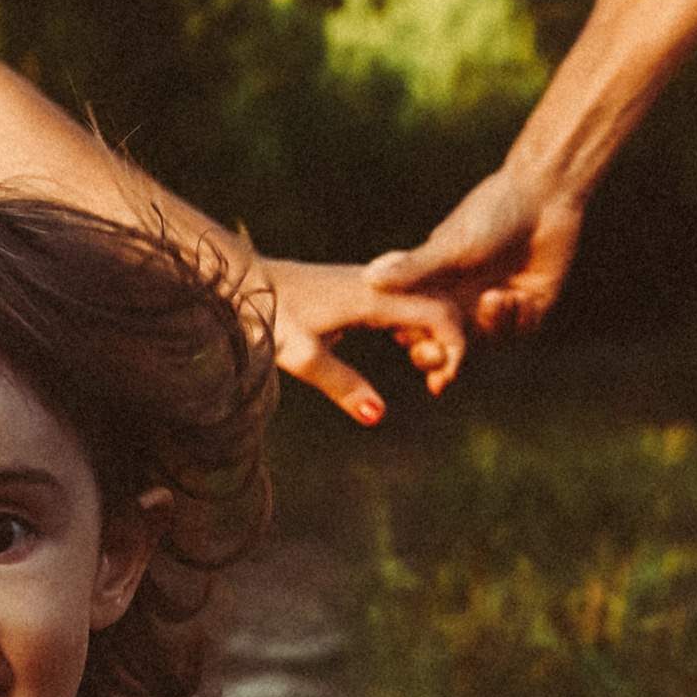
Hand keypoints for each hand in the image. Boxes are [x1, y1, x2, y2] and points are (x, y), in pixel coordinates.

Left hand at [256, 257, 466, 423]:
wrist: (242, 280)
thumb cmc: (267, 317)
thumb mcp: (300, 357)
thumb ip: (341, 385)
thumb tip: (376, 416)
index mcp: (372, 298)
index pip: (440, 314)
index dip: (454, 349)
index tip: (440, 383)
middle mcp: (378, 284)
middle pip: (440, 307)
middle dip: (450, 345)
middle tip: (435, 383)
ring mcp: (371, 282)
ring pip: (424, 304)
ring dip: (434, 337)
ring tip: (423, 372)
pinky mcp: (361, 287)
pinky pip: (406, 303)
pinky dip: (417, 328)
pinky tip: (405, 351)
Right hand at [366, 164, 589, 339]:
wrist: (542, 195)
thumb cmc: (489, 212)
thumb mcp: (450, 246)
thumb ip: (414, 268)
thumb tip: (369, 280)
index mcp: (440, 287)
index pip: (420, 327)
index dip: (417, 342)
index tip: (417, 343)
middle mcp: (466, 300)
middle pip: (450, 346)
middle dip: (447, 355)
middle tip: (448, 355)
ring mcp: (498, 305)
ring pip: (488, 340)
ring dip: (492, 326)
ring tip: (498, 297)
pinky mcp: (531, 305)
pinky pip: (522, 330)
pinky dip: (520, 318)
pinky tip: (523, 296)